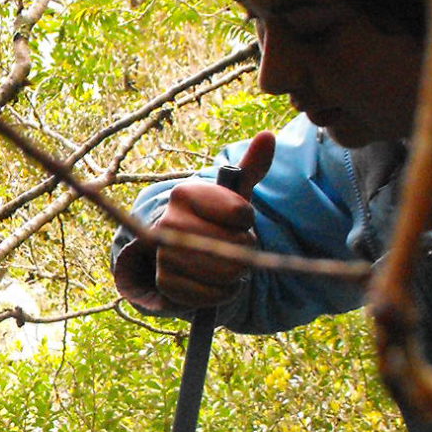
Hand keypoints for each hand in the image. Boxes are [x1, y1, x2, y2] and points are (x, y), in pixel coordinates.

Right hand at [114, 132, 273, 313]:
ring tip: (228, 263)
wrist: (186, 248)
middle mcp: (167, 221)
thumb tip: (268, 135)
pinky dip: (223, 293)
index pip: (240, 213)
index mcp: (185, 193)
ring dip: (236, 273)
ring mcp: (163, 252)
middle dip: (245, 249)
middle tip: (235, 246)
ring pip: (224, 272)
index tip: (237, 219)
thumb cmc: (217, 217)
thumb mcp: (235, 193)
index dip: (247, 220)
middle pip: (233, 245)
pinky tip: (217, 282)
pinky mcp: (164, 281)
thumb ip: (252, 167)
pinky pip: (210, 295)